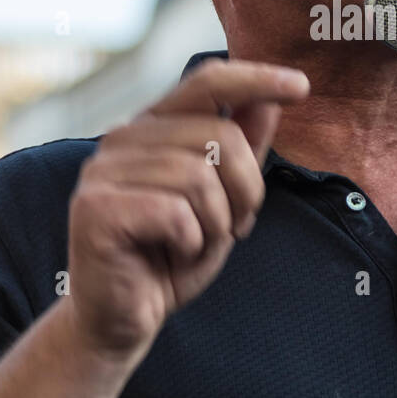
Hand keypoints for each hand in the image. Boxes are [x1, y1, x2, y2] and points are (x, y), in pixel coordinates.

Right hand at [65, 58, 308, 362]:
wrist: (124, 319)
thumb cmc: (173, 257)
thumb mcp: (224, 201)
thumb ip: (242, 150)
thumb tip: (270, 100)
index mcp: (153, 127)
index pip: (208, 82)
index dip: (256, 78)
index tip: (301, 86)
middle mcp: (123, 137)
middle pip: (219, 135)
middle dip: (245, 190)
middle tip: (234, 227)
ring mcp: (103, 170)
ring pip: (199, 177)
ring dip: (216, 222)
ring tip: (197, 244)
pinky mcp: (95, 208)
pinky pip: (174, 212)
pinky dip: (190, 242)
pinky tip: (172, 254)